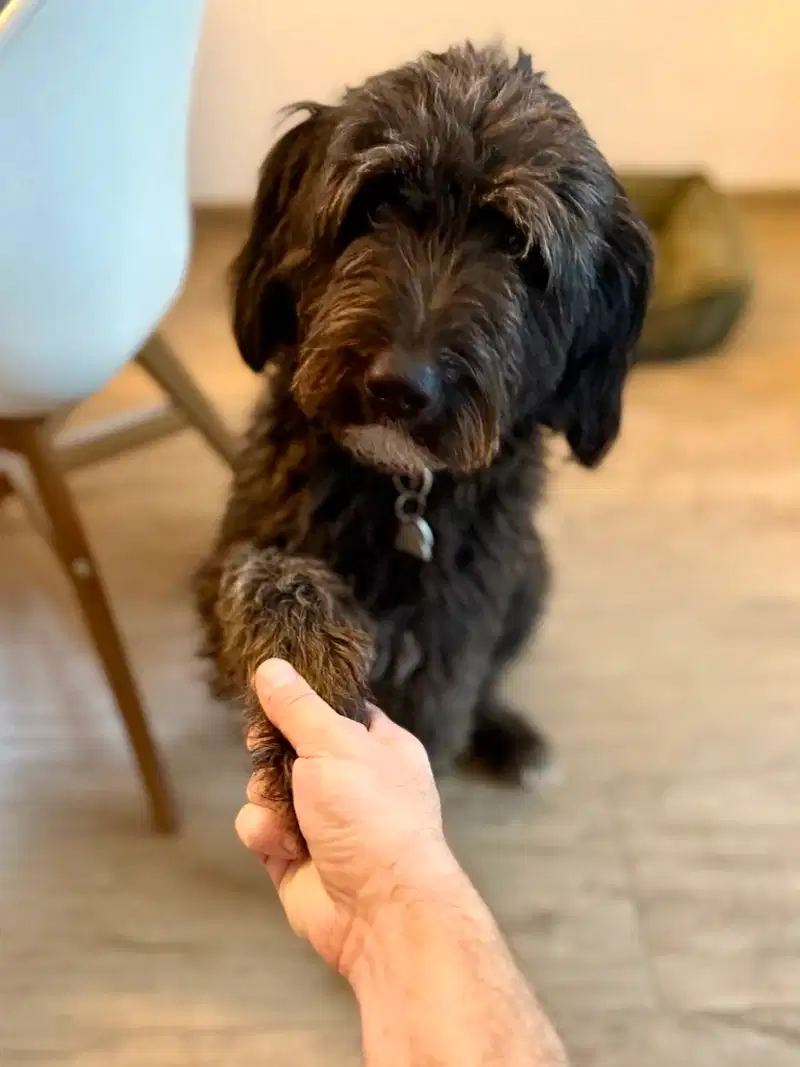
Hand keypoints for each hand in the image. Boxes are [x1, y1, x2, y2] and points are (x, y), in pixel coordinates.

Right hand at [235, 659, 460, 974]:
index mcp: (378, 746)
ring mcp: (321, 819)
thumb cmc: (373, 816)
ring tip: (285, 812)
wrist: (378, 910)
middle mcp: (351, 780)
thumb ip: (298, 707)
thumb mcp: (335, 744)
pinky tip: (283, 845)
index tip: (273, 696)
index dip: (302, 702)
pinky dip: (265, 833)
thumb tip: (271, 667)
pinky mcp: (294, 855)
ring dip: (267, 797)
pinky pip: (260, 827)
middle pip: (291, 747)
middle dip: (272, 753)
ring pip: (267, 787)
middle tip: (265, 748)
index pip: (335, 709)